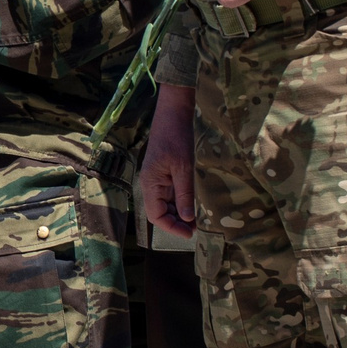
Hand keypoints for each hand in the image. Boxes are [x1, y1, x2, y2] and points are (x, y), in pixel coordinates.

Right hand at [140, 84, 197, 236]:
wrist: (173, 114)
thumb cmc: (176, 138)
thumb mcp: (184, 168)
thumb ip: (184, 195)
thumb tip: (188, 219)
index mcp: (150, 184)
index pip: (156, 216)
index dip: (172, 228)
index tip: (190, 233)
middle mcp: (150, 184)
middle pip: (159, 213)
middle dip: (176, 223)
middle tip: (196, 228)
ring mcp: (155, 180)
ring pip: (164, 205)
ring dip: (178, 214)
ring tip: (196, 219)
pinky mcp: (162, 174)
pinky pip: (168, 194)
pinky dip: (179, 202)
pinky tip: (191, 204)